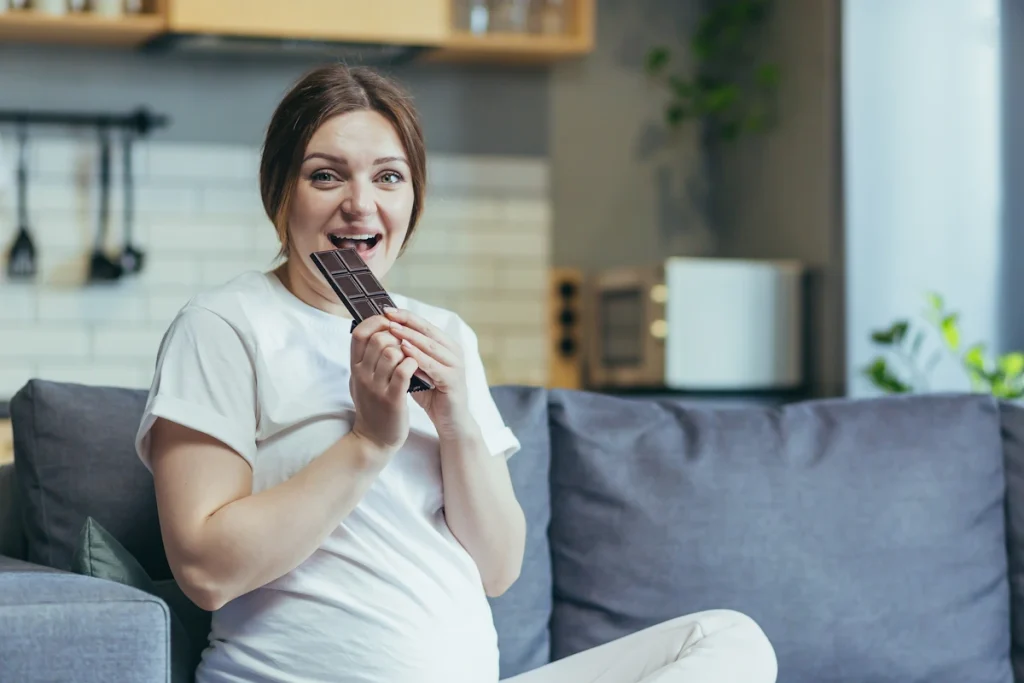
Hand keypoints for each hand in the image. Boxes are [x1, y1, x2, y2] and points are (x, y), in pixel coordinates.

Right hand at [349, 315, 419, 454]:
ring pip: (392, 352)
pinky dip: (413, 364)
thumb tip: (374, 331)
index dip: (376, 322)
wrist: (373, 439)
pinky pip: (404, 371)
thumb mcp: (360, 380)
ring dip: (407, 350)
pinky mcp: (392, 399)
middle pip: (378, 339)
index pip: (360, 333)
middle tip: (406, 345)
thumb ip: (365, 358)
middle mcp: (362, 375)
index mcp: (354, 367)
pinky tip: (416, 367)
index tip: (390, 323)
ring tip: (412, 357)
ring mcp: (376, 387)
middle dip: (397, 336)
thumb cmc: (371, 406)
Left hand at [382, 308, 473, 438]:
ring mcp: (455, 365)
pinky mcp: (453, 380)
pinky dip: (418, 356)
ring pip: (431, 345)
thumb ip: (408, 354)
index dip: (406, 316)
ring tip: (392, 328)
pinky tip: (404, 350)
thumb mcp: (417, 369)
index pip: (424, 325)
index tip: (386, 309)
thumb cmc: (432, 395)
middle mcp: (453, 352)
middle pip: (428, 331)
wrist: (450, 422)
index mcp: (445, 346)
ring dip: (410, 336)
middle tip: (388, 314)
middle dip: (406, 321)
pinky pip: (433, 365)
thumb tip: (384, 337)